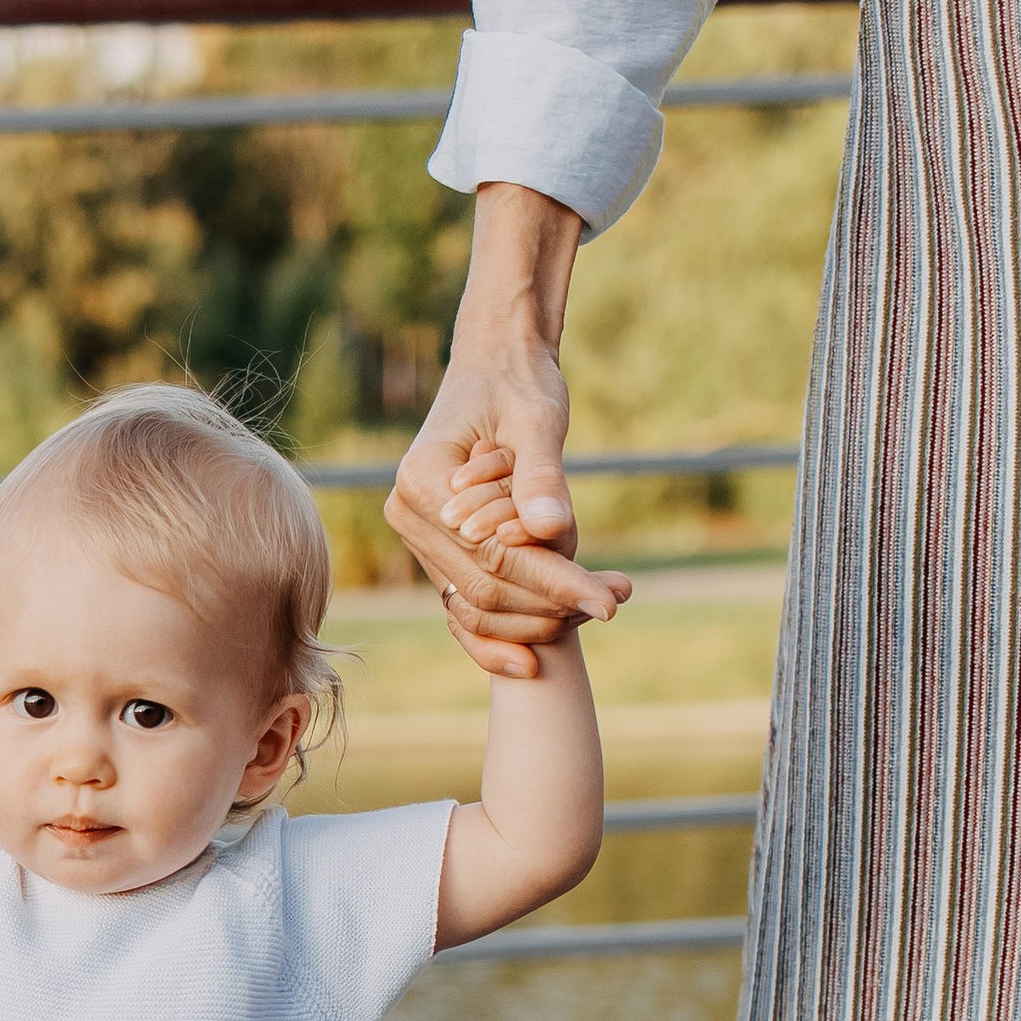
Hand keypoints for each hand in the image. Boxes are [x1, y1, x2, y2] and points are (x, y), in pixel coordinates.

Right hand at [385, 182, 629, 676]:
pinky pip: (465, 600)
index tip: (610, 598)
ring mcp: (417, 534)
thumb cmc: (517, 381)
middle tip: (614, 601)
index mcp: (422, 484)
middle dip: (551, 602)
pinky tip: (534, 659)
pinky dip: (500, 628)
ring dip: (536, 615)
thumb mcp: (537, 419)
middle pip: (484, 588)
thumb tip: (552, 530)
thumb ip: (542, 477)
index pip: (494, 556)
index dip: (554, 580)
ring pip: (476, 603)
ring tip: (600, 602)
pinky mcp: (435, 546)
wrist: (495, 362)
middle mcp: (407, 515)